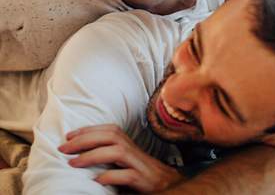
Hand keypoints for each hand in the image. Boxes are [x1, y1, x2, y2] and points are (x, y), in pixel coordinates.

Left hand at [59, 124, 183, 191]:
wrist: (169, 186)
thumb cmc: (141, 176)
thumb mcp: (124, 163)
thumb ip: (109, 157)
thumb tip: (80, 154)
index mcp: (129, 144)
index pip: (108, 129)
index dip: (88, 130)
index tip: (68, 136)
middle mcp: (134, 150)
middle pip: (111, 136)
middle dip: (85, 139)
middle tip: (63, 148)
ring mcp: (140, 165)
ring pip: (117, 151)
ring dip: (93, 155)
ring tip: (73, 163)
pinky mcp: (144, 181)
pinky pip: (127, 175)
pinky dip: (110, 176)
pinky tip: (96, 181)